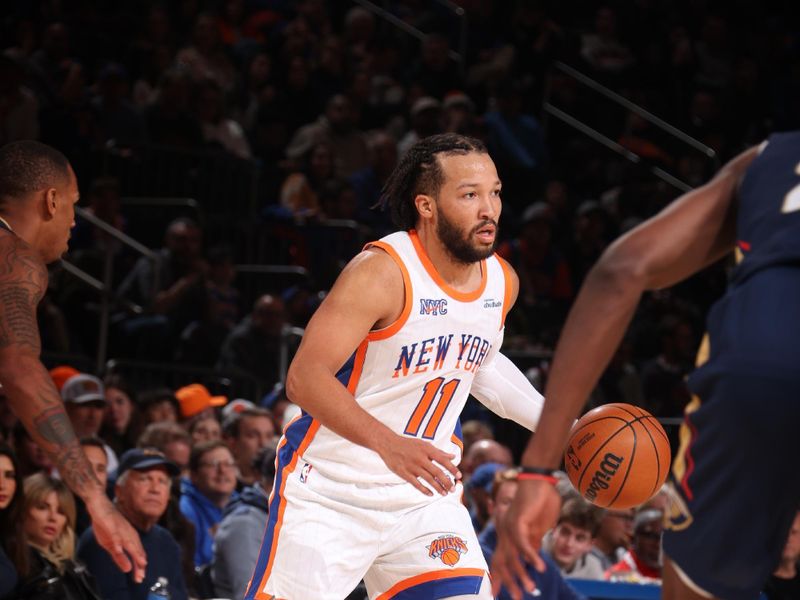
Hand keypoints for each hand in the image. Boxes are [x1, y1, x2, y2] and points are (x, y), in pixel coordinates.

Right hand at [85, 495, 146, 581]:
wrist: (100, 505)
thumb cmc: (107, 524)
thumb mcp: (111, 544)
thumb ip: (119, 556)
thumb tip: (128, 569)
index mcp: (129, 538)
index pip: (137, 554)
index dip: (138, 566)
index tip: (140, 578)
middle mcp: (128, 534)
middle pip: (136, 550)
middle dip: (139, 563)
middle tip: (141, 576)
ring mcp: (121, 529)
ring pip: (129, 543)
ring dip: (135, 553)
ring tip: (140, 564)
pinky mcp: (111, 525)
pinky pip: (115, 534)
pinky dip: (117, 542)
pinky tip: (119, 549)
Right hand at [376, 434, 460, 495]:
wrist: (389, 444)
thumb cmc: (409, 444)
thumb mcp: (424, 444)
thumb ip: (439, 452)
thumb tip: (453, 456)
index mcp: (426, 449)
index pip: (443, 460)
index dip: (452, 468)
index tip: (459, 476)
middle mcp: (420, 458)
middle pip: (437, 472)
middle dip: (446, 482)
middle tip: (453, 489)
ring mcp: (412, 466)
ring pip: (428, 480)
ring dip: (438, 488)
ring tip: (444, 493)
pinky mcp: (404, 473)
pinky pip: (416, 484)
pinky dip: (424, 489)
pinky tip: (431, 494)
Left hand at [491, 479, 560, 598]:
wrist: (539, 479)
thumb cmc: (540, 500)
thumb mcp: (538, 527)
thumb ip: (533, 542)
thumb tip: (532, 559)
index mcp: (508, 535)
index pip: (500, 560)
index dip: (499, 578)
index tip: (498, 594)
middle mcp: (504, 533)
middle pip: (502, 563)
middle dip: (509, 583)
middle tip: (517, 599)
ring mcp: (509, 528)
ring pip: (512, 557)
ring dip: (522, 574)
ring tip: (531, 589)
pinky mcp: (517, 522)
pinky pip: (523, 545)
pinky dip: (531, 557)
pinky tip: (540, 568)